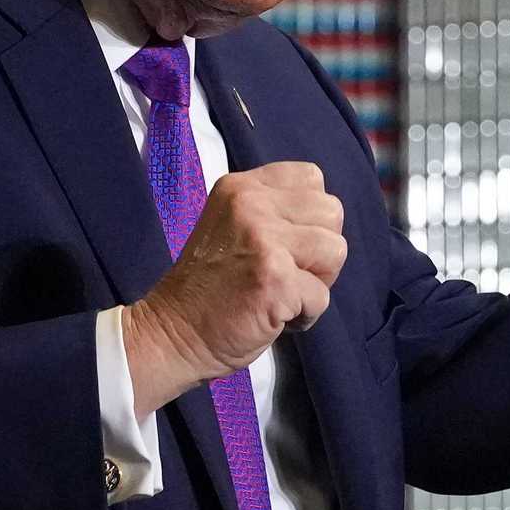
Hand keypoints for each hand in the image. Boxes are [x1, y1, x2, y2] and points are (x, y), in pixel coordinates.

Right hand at [124, 163, 345, 410]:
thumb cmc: (210, 287)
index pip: (311, 177)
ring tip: (282, 293)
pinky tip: (274, 316)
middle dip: (319, 249)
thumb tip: (325, 223)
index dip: (310, 217)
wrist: (173, 332)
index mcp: (242, 187)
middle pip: (332, 213)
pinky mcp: (275, 279)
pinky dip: (306, 315)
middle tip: (285, 273)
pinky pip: (322, 296)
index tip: (284, 243)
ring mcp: (264, 240)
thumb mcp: (233, 225)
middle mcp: (251, 204)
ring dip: (317, 281)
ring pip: (335, 251)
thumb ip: (273, 212)